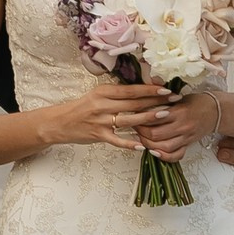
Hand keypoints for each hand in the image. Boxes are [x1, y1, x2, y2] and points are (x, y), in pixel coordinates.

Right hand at [38, 80, 168, 151]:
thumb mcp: (97, 95)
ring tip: (165, 115)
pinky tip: (143, 146)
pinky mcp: (98, 135)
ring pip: (129, 119)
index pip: (131, 90)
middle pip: (134, 103)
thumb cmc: (81, 108)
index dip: (151, 89)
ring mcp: (101, 121)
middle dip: (156, 101)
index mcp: (104, 92)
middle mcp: (103, 104)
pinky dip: (130, 143)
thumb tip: (140, 90)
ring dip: (148, 118)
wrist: (59, 122)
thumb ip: (116, 94)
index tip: (167, 88)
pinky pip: (117, 140)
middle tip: (174, 100)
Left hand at [130, 90, 224, 159]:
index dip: (141, 119)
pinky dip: (164, 157)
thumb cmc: (196, 102)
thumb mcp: (179, 95)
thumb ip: (163, 98)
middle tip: (135, 127)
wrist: (215, 111)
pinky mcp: (188, 145)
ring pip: (164, 147)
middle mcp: (183, 126)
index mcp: (179, 112)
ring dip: (149, 145)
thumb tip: (144, 91)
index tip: (134, 115)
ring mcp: (186, 137)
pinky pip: (176, 155)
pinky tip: (155, 152)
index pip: (154, 119)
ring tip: (142, 139)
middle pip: (156, 135)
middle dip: (142, 132)